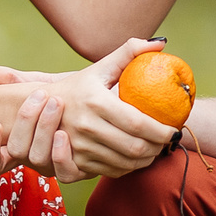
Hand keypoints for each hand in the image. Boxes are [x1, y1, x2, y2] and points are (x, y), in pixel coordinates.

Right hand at [0, 39, 174, 179]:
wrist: (42, 108)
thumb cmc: (78, 87)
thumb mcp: (100, 68)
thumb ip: (129, 52)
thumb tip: (160, 44)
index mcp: (96, 102)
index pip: (138, 124)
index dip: (161, 131)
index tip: (173, 130)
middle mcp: (87, 126)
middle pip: (134, 147)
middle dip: (158, 148)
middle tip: (167, 142)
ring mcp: (80, 147)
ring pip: (125, 163)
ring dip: (146, 160)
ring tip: (155, 150)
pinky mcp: (77, 162)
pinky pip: (111, 171)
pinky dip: (129, 168)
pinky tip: (136, 158)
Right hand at [0, 79, 76, 181]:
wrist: (104, 110)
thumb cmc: (69, 97)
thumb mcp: (40, 86)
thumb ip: (13, 81)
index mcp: (21, 142)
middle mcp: (34, 158)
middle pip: (17, 150)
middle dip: (25, 121)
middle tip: (39, 95)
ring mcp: (55, 166)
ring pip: (36, 158)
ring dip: (43, 130)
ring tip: (56, 102)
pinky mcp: (80, 170)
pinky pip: (65, 174)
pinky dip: (60, 155)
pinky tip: (65, 133)